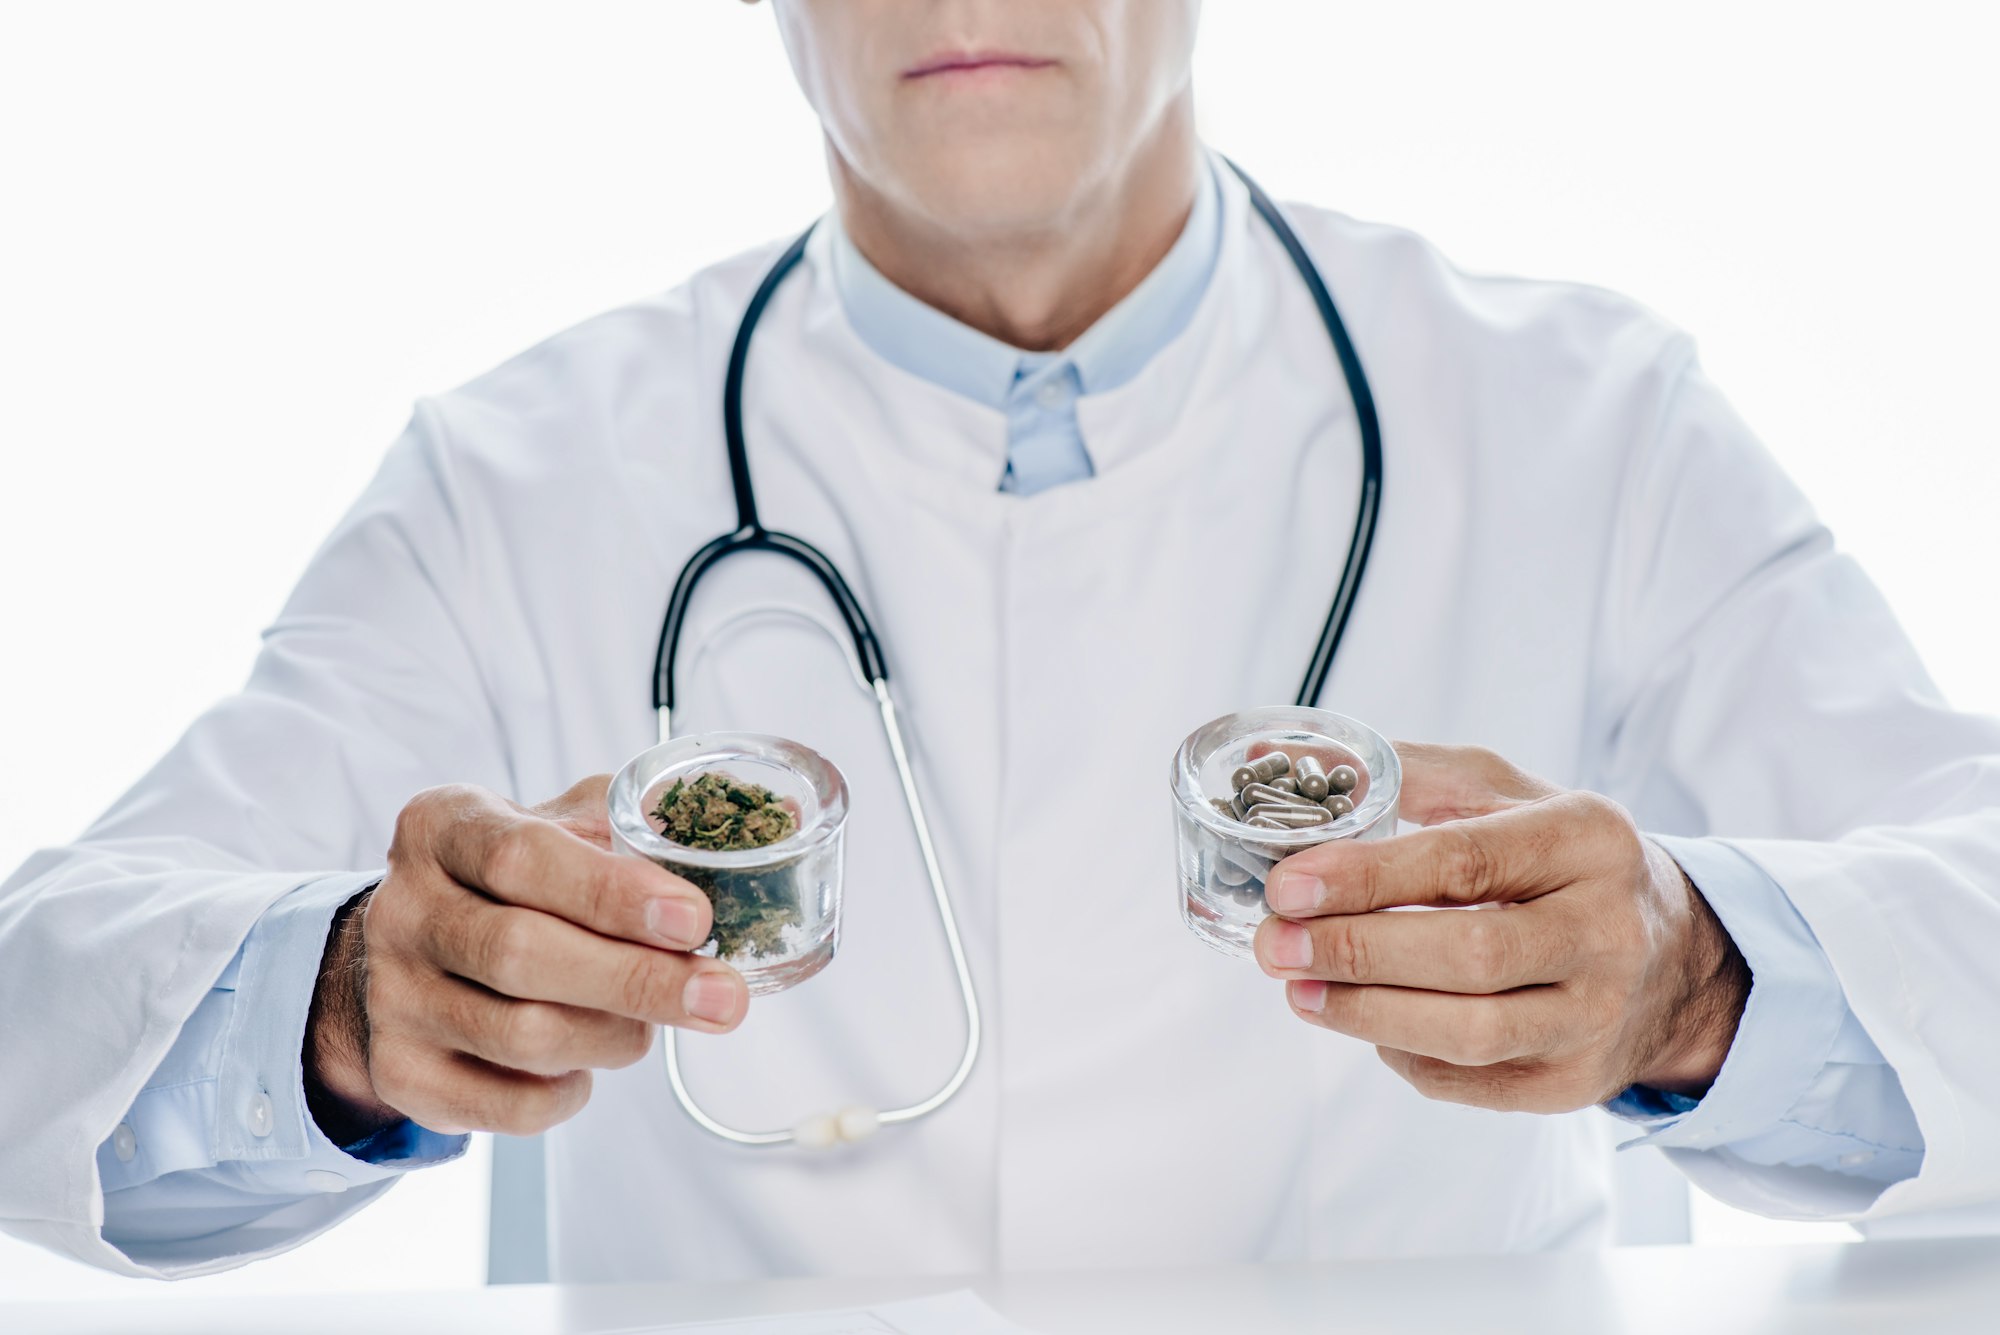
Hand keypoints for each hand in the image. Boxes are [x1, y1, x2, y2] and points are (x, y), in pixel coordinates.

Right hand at [304, 777, 744, 1142]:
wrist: (418, 952)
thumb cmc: (515, 882)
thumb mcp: (559, 825)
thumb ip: (626, 829)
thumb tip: (713, 849)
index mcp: (443, 827)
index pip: (522, 856)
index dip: (613, 893)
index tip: (694, 919)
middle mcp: (403, 910)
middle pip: (521, 953)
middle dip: (637, 980)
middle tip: (722, 996)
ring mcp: (393, 998)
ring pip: (523, 1035)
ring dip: (614, 1035)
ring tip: (648, 1021)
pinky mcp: (403, 1075)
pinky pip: (511, 1106)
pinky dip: (572, 1091)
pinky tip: (589, 1061)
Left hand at [1251, 744, 1750, 1112]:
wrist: (1671, 956)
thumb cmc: (1560, 862)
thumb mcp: (1506, 793)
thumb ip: (1411, 774)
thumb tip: (1295, 764)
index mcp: (1588, 839)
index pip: (1465, 861)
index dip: (1366, 878)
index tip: (1287, 886)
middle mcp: (1607, 930)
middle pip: (1468, 954)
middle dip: (1355, 952)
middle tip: (1275, 944)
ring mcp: (1598, 1015)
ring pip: (1471, 1032)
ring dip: (1366, 1014)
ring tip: (1298, 989)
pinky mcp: (1576, 1083)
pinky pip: (1471, 1081)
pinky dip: (1404, 1054)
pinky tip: (1365, 1022)